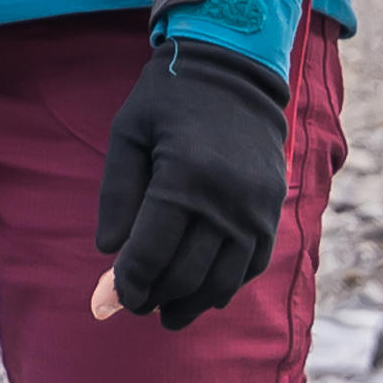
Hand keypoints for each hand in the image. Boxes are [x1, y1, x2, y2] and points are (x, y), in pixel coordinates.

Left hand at [93, 40, 287, 327]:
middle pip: (184, 274)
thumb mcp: (127, 133)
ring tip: (166, 313)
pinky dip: (226, 287)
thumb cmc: (169, 99)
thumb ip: (116, 194)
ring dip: (190, 304)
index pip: (150, 254)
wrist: (234, 69)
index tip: (110, 301)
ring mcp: (256, 208)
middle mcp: (227, 199)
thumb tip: (109, 253)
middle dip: (153, 298)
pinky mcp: (273, 211)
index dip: (127, 286)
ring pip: (221, 281)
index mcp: (184, 178)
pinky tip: (204, 295)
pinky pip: (252, 265)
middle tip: (131, 305)